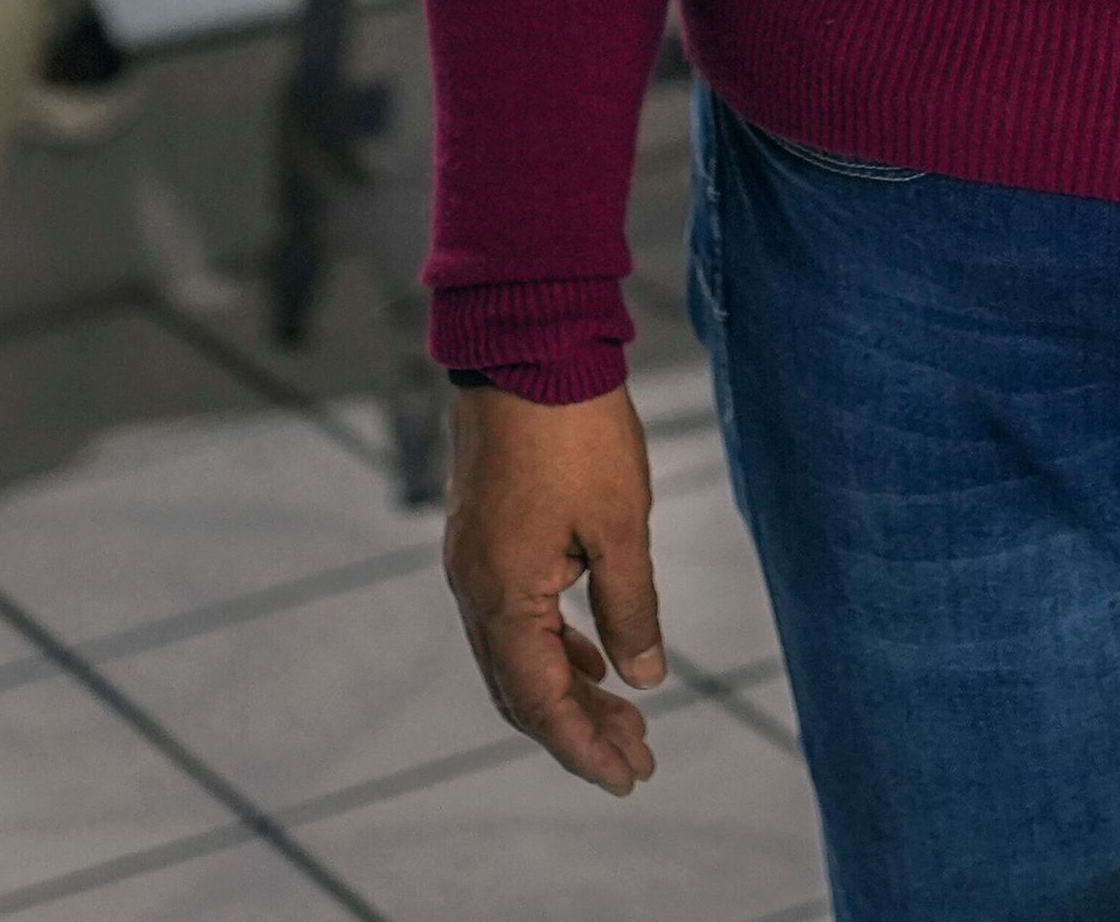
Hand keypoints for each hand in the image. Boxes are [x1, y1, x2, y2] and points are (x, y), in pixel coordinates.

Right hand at [441, 380, 668, 793]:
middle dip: (579, 728)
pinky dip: (554, 645)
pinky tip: (593, 656)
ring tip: (627, 717)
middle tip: (641, 758)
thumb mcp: (621, 526)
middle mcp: (474, 585)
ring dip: (569, 689)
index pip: (540, 700)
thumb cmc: (576, 429)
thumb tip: (645, 677)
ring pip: (516, 652)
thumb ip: (630, 608)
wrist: (526, 341)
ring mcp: (474, 558)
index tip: (630, 779)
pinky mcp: (484, 533)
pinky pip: (514, 614)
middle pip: (521, 686)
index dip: (584, 747)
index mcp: (503, 594)